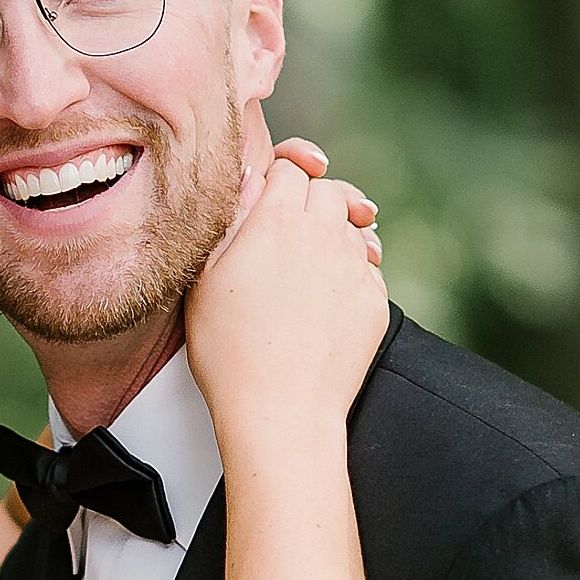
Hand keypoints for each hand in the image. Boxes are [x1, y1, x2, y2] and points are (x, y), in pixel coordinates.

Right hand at [185, 140, 391, 434]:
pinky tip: (327, 295)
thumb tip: (249, 178)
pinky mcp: (375, 300)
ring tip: (310, 260)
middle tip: (292, 223)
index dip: (281, 172)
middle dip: (312, 198)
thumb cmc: (229, 351)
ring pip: (352, 226)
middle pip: (329, 190)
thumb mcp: (204, 278)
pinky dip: (352, 270)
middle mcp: (323, 236)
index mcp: (276, 221)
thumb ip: (229, 218)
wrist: (281, 412)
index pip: (290, 168)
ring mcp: (354, 268)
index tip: (275, 187)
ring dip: (335, 232)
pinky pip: (368, 267)